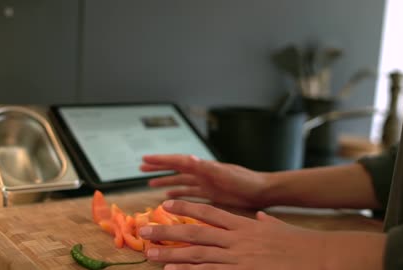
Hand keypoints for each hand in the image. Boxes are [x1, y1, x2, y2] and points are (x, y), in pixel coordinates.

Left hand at [139, 200, 385, 269]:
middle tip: (146, 230)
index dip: (186, 208)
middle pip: (196, 233)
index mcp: (244, 224)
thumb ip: (264, 221)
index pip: (210, 212)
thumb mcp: (278, 227)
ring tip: (151, 254)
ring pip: (199, 254)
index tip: (166, 205)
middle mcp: (237, 239)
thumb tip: (258, 215)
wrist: (320, 256)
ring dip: (172, 254)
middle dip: (168, 231)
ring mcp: (239, 258)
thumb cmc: (300, 243)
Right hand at [141, 154, 268, 207]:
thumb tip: (189, 159)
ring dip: (166, 182)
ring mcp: (206, 183)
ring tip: (149, 183)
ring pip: (180, 182)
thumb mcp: (225, 174)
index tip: (144, 159)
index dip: (160, 161)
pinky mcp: (211, 193)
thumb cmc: (245, 181)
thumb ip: (207, 167)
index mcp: (203, 166)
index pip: (177, 161)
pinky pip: (191, 193)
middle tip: (141, 168)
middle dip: (159, 168)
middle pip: (175, 169)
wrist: (261, 191)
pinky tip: (170, 197)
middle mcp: (202, 173)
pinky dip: (179, 194)